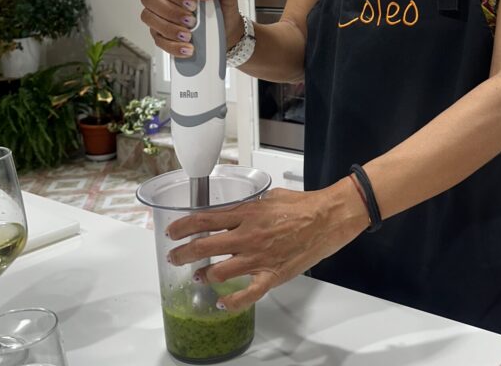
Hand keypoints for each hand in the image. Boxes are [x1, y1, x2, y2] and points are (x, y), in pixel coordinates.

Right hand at [140, 0, 242, 57]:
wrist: (227, 30)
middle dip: (170, 11)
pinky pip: (157, 39)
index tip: (191, 2)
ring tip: (189, 34)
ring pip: (149, 18)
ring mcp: (159, 15)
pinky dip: (172, 45)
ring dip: (169, 28)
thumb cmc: (223, 5)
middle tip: (191, 20)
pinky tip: (186, 47)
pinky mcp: (160, 33)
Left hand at [165, 181, 368, 311]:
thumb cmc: (303, 205)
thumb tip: (237, 211)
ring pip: (219, 272)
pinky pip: (247, 295)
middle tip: (175, 257)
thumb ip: (250, 206)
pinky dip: (232, 302)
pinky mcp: (272, 276)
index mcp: (247, 213)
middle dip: (183, 253)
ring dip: (204, 275)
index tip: (172, 232)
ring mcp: (258, 258)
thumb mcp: (271, 196)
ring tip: (198, 276)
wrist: (327, 219)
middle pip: (204, 246)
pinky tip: (222, 303)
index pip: (205, 219)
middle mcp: (247, 236)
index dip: (183, 227)